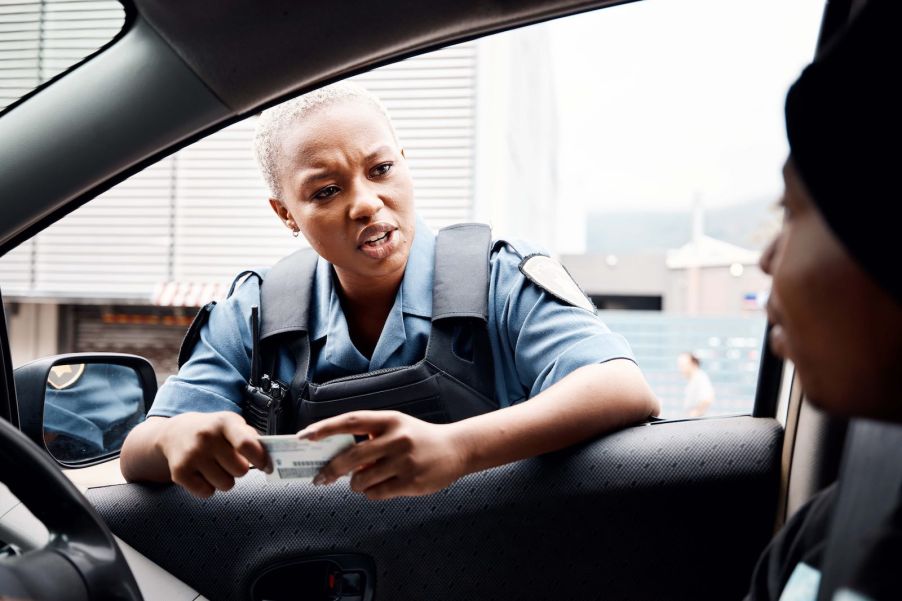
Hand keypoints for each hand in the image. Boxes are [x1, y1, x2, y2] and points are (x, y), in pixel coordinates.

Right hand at [154, 412, 269, 497]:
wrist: (175, 433)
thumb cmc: (214, 431)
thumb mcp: (233, 424)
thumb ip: (253, 439)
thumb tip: (271, 460)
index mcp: (224, 422)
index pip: (246, 444)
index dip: (260, 458)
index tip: (265, 465)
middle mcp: (206, 437)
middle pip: (240, 470)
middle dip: (240, 469)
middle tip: (230, 461)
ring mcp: (191, 455)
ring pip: (226, 485)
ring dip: (225, 479)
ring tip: (216, 466)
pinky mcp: (179, 473)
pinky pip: (207, 493)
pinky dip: (209, 488)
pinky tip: (203, 473)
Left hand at [300, 411, 466, 499]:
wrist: (456, 449)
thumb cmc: (418, 438)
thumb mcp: (396, 428)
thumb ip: (370, 439)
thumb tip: (337, 459)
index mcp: (389, 419)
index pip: (350, 421)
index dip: (324, 428)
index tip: (304, 436)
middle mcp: (396, 438)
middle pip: (351, 456)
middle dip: (331, 470)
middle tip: (320, 477)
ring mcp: (404, 461)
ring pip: (362, 480)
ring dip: (355, 484)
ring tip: (360, 482)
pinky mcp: (411, 482)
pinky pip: (376, 493)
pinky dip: (370, 493)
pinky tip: (377, 487)